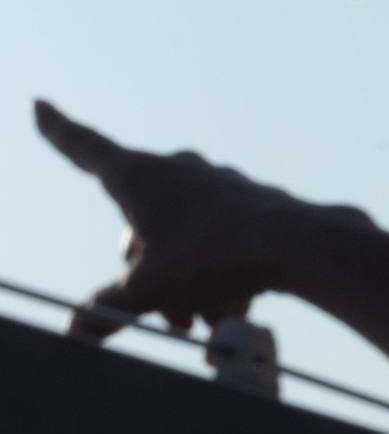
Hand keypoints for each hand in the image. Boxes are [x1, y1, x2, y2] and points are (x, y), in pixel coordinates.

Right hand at [33, 99, 375, 340]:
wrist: (304, 248)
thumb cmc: (216, 260)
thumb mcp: (148, 292)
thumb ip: (106, 309)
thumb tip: (76, 329)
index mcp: (140, 177)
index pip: (85, 149)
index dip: (57, 130)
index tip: (39, 104)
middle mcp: (179, 171)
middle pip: (140, 227)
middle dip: (148, 277)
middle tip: (173, 321)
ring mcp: (220, 185)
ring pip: (184, 241)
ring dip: (188, 286)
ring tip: (209, 323)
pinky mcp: (255, 204)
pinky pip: (223, 244)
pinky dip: (222, 277)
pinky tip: (238, 309)